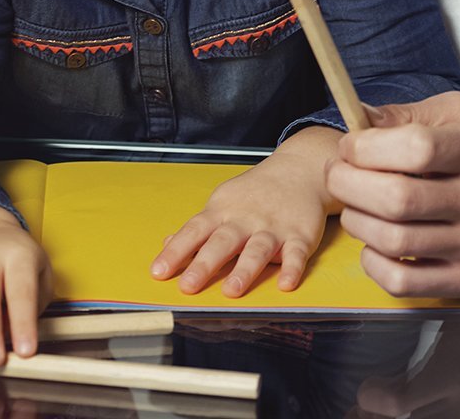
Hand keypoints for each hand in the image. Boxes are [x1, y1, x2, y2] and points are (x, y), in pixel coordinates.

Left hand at [150, 126, 340, 296]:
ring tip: (232, 290)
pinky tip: (286, 284)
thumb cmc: (255, 192)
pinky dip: (292, 268)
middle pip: (223, 241)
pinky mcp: (300, 235)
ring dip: (245, 269)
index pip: (195, 231)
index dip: (176, 251)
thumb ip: (199, 227)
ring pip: (257, 249)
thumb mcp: (223, 202)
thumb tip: (168, 244)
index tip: (159, 271)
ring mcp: (273, 227)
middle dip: (205, 264)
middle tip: (188, 286)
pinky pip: (296, 253)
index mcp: (223, 211)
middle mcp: (246, 219)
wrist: (299, 169)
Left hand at [325, 92, 459, 297]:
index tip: (351, 145)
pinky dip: (372, 262)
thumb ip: (406, 114)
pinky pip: (401, 282)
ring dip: (355, 219)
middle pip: (396, 198)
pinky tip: (374, 241)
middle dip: (348, 183)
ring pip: (393, 240)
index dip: (368, 146)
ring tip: (355, 204)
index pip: (415, 148)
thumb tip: (358, 117)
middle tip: (337, 173)